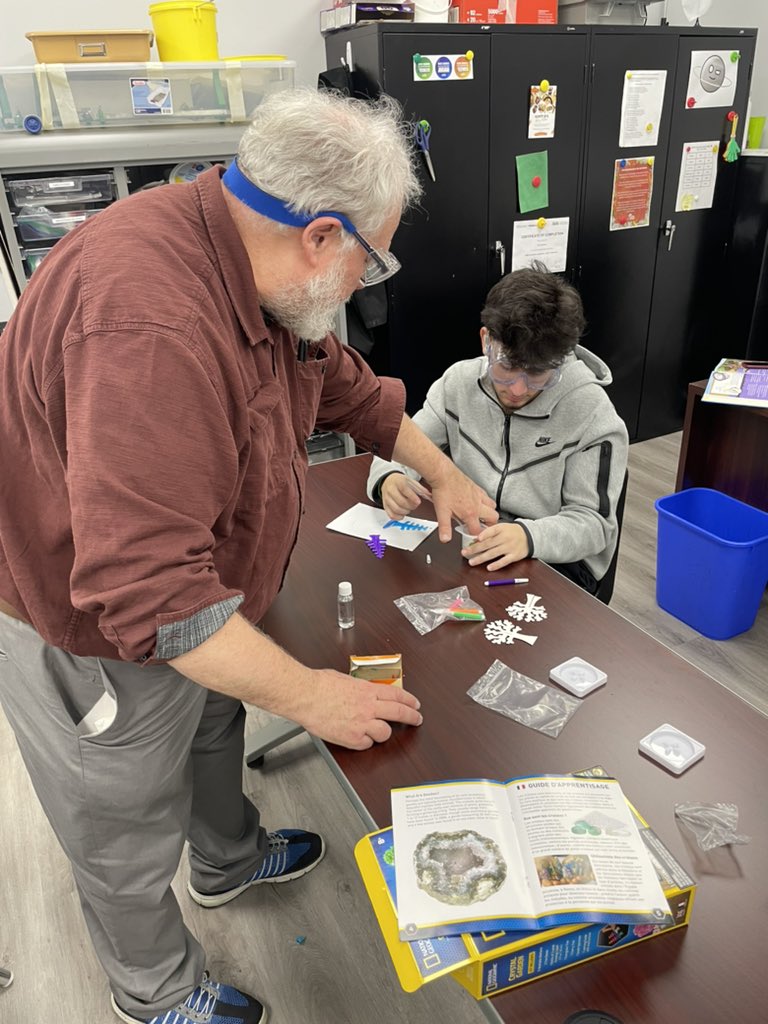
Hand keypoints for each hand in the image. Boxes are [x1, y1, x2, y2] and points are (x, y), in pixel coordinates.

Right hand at [299, 669, 422, 749]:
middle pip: (399, 713)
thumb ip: (358, 688)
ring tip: (380, 731)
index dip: (409, 700)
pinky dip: (365, 742)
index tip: (415, 704)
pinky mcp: (352, 738)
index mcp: (368, 690)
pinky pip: (366, 744)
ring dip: (384, 733)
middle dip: (412, 717)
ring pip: (385, 733)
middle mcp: (369, 706)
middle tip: (417, 720)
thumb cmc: (319, 684)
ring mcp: (362, 723)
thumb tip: (362, 691)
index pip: (397, 695)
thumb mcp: (345, 679)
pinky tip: (360, 738)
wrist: (305, 695)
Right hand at [381, 474, 425, 518]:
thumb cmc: (402, 482)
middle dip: (411, 506)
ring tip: (409, 508)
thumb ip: (421, 489)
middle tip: (415, 505)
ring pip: (396, 509)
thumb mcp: (412, 482)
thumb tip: (431, 497)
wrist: (389, 482)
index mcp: (398, 482)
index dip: (412, 496)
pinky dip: (399, 516)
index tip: (418, 501)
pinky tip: (403, 513)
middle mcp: (390, 490)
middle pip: (400, 501)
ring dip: (406, 511)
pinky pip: (391, 515)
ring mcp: (386, 498)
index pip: (404, 489)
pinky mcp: (385, 506)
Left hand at [428, 463, 498, 541]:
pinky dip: (485, 502)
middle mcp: (477, 505)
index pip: (478, 530)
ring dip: (489, 512)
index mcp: (470, 513)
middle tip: (481, 527)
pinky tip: (477, 502)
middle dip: (489, 525)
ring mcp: (479, 496)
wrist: (443, 475)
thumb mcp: (441, 513)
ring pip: (493, 506)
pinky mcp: (477, 488)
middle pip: (493, 518)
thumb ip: (444, 528)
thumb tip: (445, 539)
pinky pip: (487, 496)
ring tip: (481, 516)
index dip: (475, 536)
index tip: (470, 535)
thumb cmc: (443, 491)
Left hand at [463, 522, 529, 570]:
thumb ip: (490, 532)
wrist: (529, 536)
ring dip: (481, 558)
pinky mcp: (514, 556)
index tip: (476, 538)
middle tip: (465, 552)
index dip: (484, 534)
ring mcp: (510, 547)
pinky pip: (504, 561)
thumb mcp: (502, 527)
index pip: (492, 531)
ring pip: (493, 553)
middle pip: (488, 544)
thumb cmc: (511, 532)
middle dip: (475, 549)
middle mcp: (505, 538)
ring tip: (472, 562)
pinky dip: (496, 565)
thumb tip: (474, 540)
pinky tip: (488, 568)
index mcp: (501, 529)